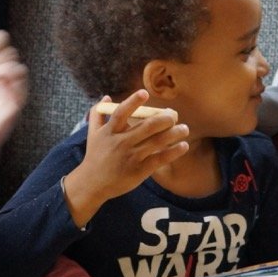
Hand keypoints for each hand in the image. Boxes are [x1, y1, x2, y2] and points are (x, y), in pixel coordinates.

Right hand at [62, 91, 188, 227]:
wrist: (92, 184)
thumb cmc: (95, 156)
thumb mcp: (92, 134)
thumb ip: (98, 114)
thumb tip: (107, 97)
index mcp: (110, 131)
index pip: (121, 113)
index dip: (133, 102)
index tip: (145, 93)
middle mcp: (121, 142)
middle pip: (147, 126)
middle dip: (164, 118)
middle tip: (174, 115)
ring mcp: (131, 157)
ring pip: (157, 142)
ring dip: (174, 134)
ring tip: (185, 129)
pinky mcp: (139, 170)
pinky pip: (159, 159)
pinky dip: (173, 152)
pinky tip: (183, 146)